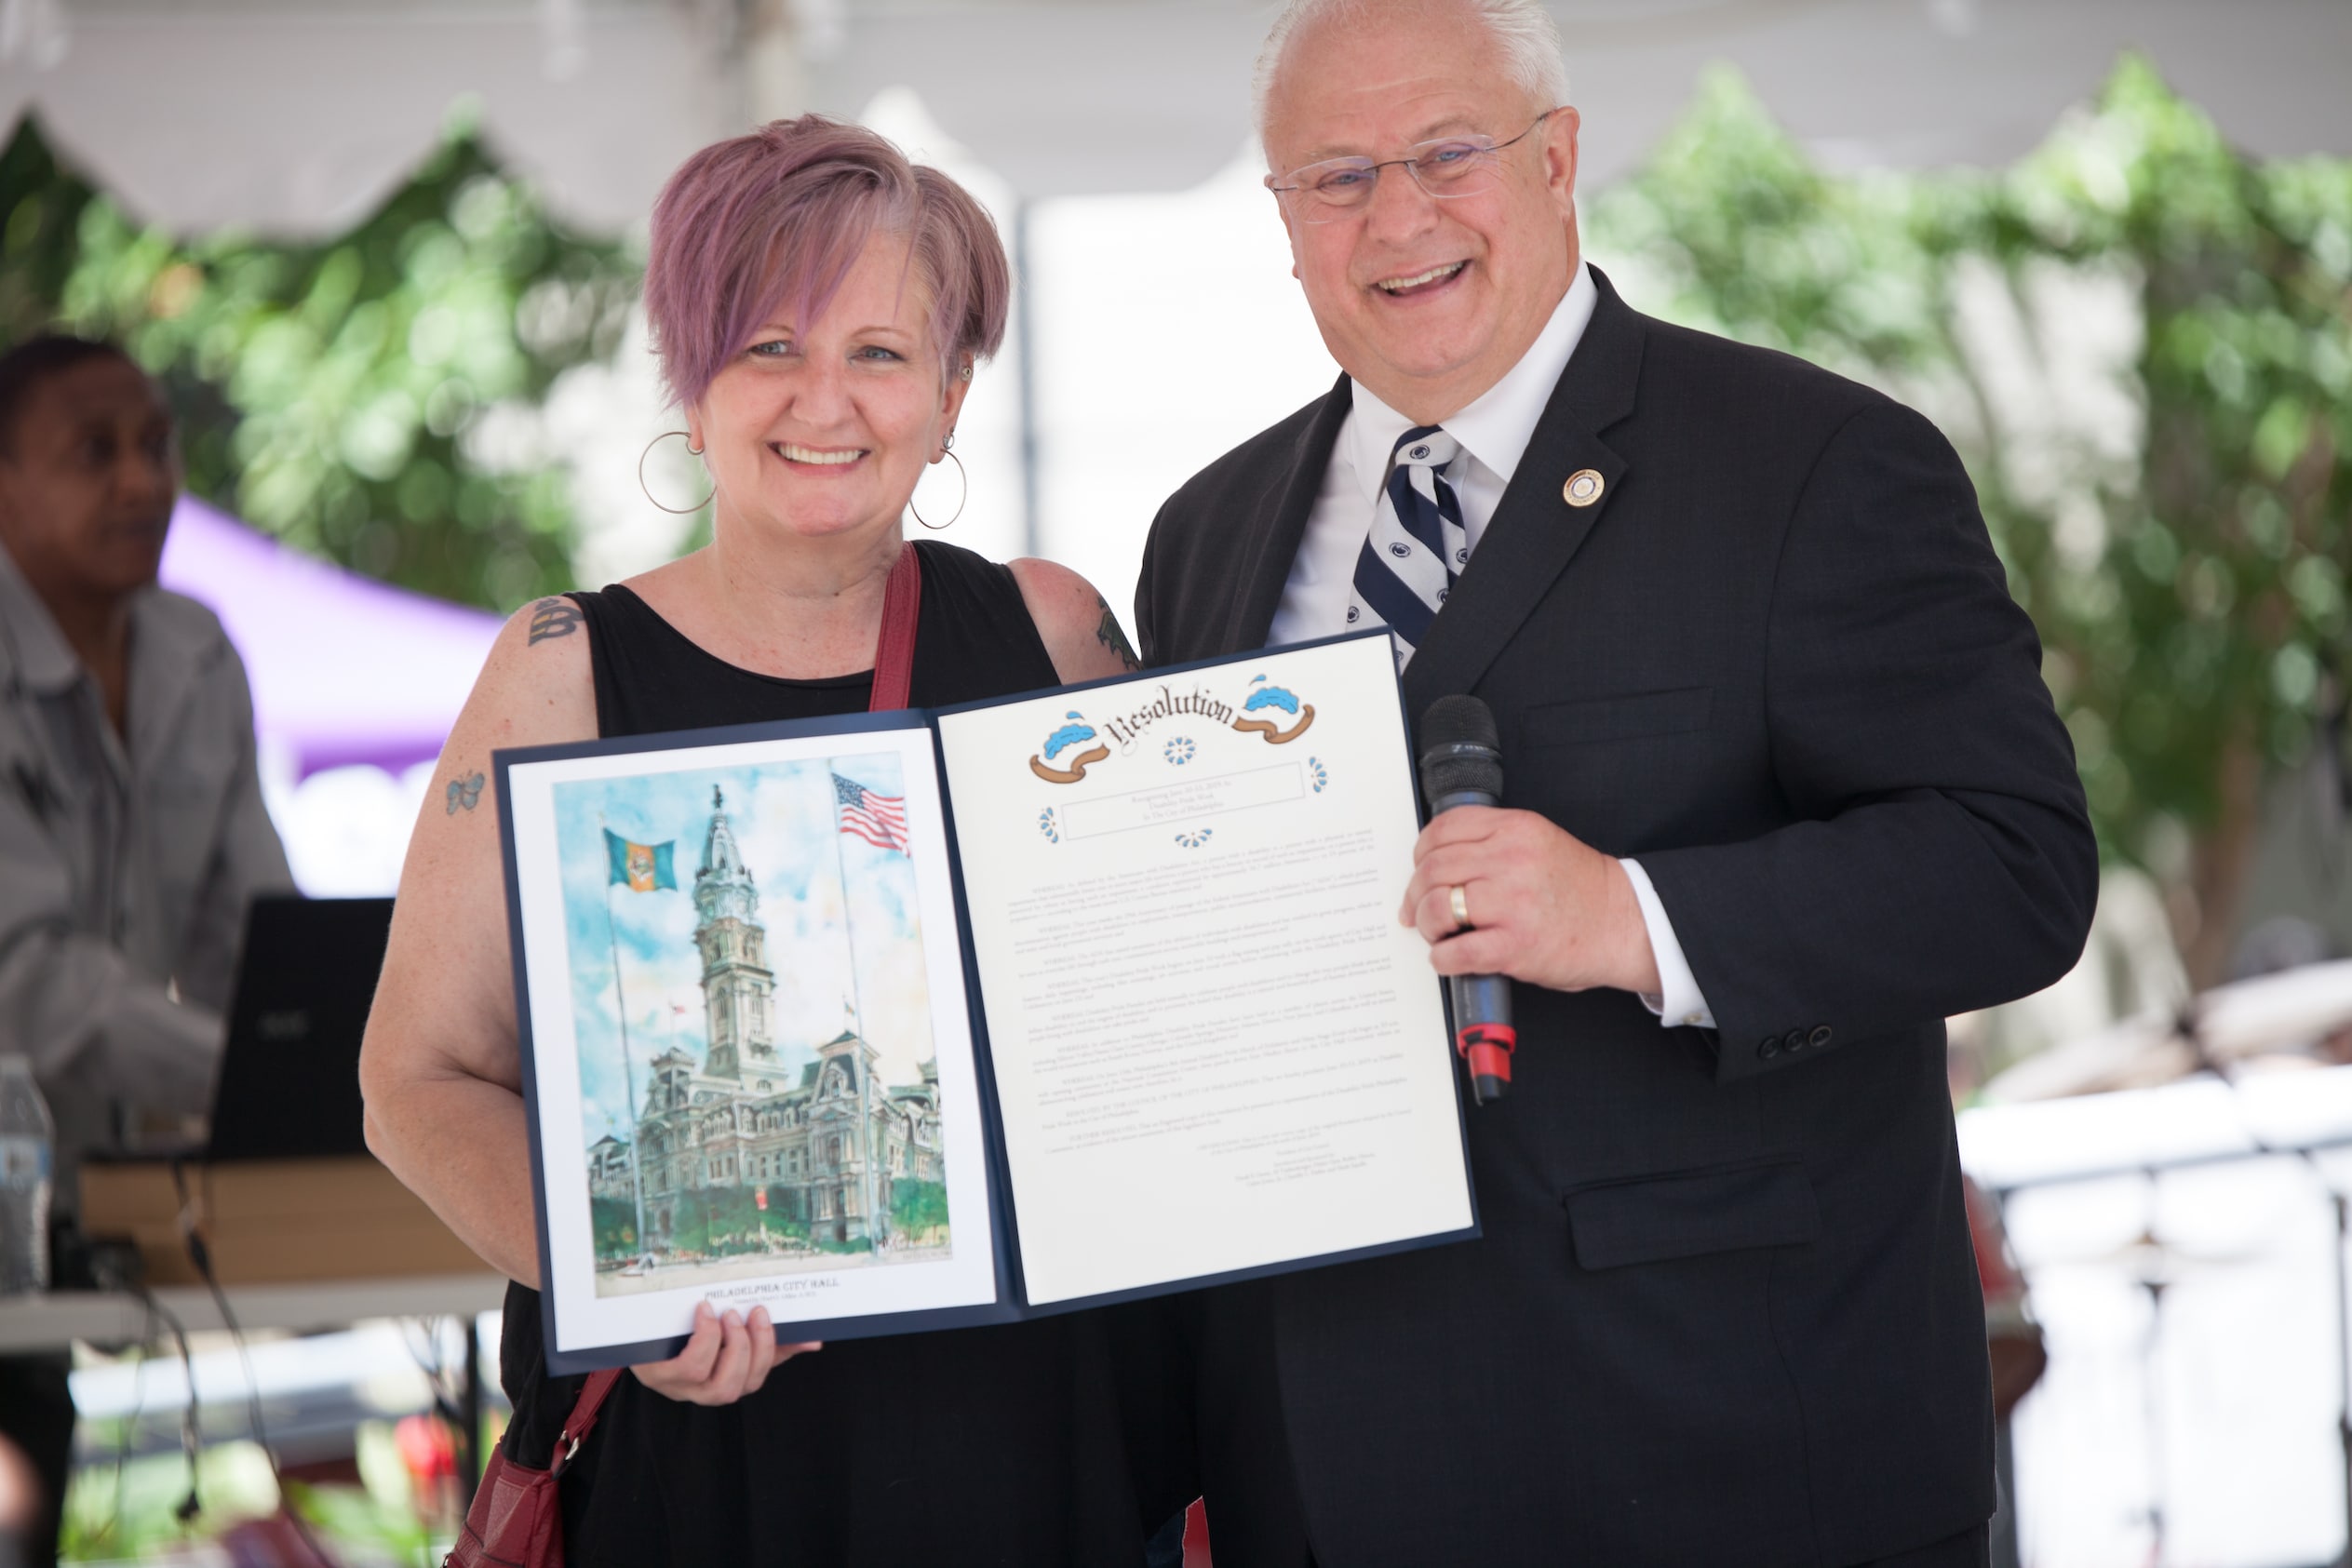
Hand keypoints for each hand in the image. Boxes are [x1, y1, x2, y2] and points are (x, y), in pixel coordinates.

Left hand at [630, 1302, 818, 1404]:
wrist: (630, 1325)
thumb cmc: (681, 1328)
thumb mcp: (723, 1328)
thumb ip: (765, 1337)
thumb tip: (813, 1341)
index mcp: (721, 1378)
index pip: (756, 1377)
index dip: (773, 1352)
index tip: (777, 1317)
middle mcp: (700, 1391)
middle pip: (737, 1388)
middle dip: (754, 1350)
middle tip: (754, 1312)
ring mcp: (678, 1387)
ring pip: (718, 1387)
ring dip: (733, 1348)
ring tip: (728, 1314)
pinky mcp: (659, 1376)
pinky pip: (691, 1368)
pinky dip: (706, 1339)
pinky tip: (705, 1314)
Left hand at [1397, 806, 1661, 995]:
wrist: (1624, 924)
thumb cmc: (1580, 889)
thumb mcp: (1538, 842)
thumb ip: (1493, 841)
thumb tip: (1437, 860)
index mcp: (1516, 829)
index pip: (1444, 829)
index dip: (1421, 852)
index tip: (1419, 869)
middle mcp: (1512, 860)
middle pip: (1433, 869)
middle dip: (1415, 894)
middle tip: (1416, 911)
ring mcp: (1513, 903)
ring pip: (1437, 907)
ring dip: (1426, 925)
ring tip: (1437, 934)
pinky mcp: (1515, 945)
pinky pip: (1456, 952)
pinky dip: (1442, 959)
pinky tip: (1448, 958)